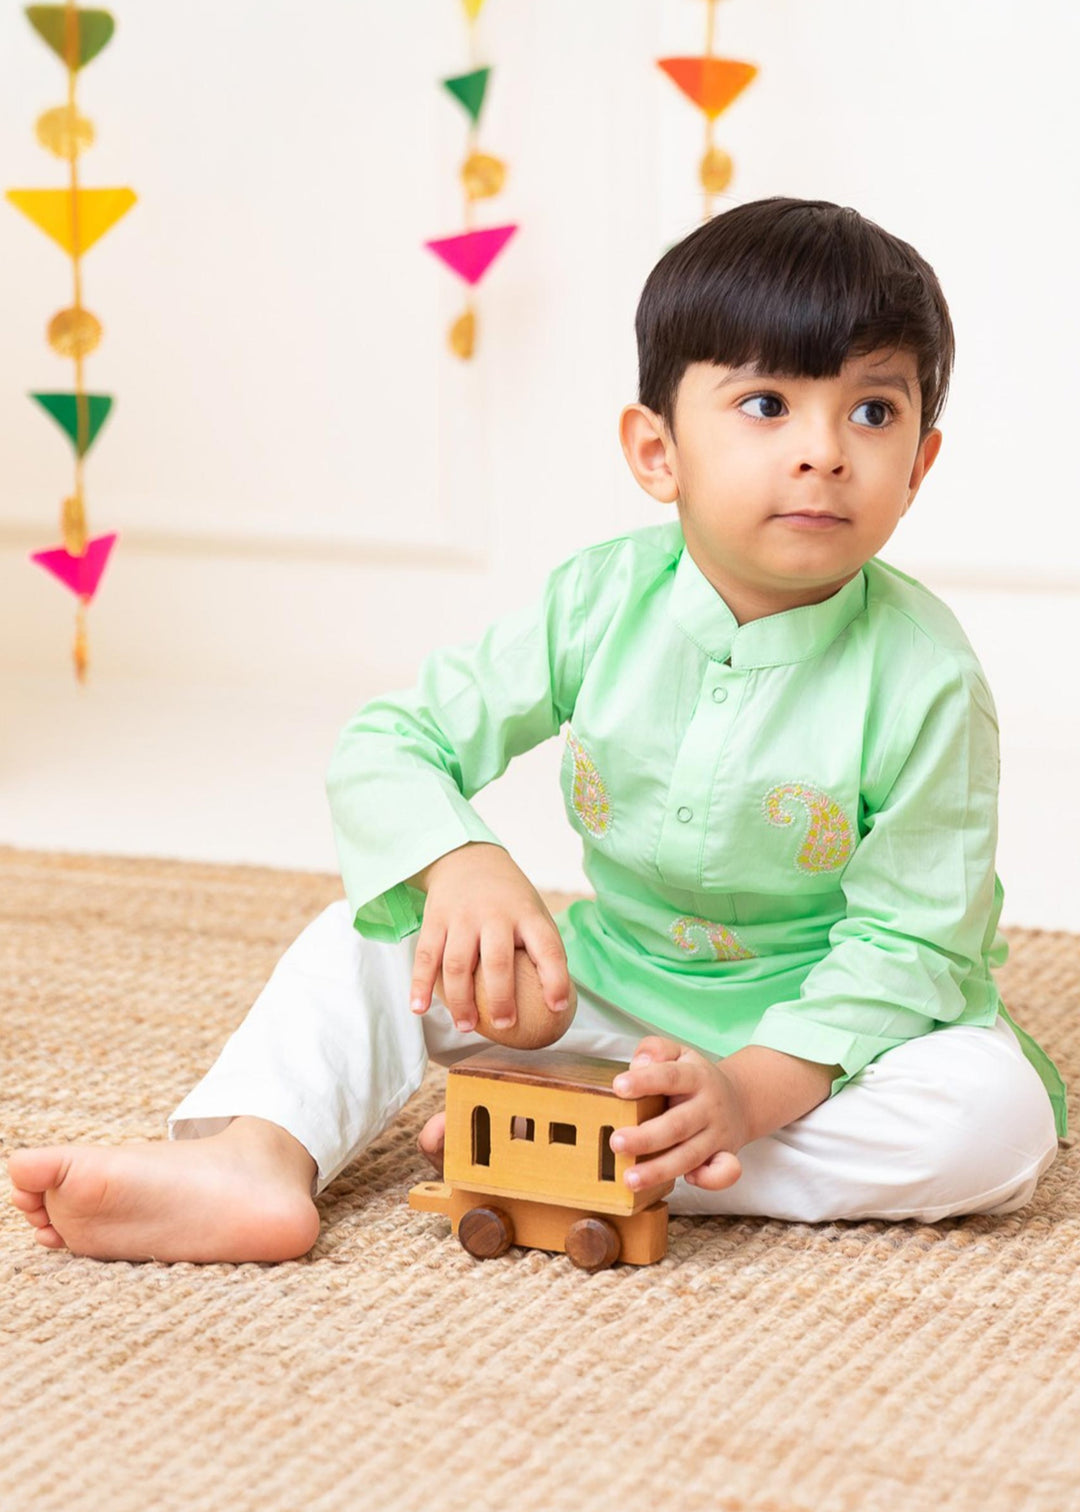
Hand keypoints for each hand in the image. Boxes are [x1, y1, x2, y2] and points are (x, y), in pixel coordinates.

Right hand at [407, 842, 572, 1034]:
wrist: (467, 857)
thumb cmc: (508, 899)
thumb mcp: (532, 911)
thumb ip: (542, 948)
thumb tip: (556, 1002)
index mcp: (526, 914)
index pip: (547, 947)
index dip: (555, 978)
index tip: (557, 1007)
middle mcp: (494, 914)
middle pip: (497, 961)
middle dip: (501, 998)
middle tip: (504, 1025)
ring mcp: (462, 916)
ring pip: (457, 964)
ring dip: (460, 1000)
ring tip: (466, 1026)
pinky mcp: (435, 919)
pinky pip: (426, 956)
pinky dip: (420, 985)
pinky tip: (419, 1008)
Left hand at [610, 1037, 747, 1191]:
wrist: (741, 1099)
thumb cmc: (695, 1077)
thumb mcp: (678, 1053)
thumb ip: (656, 1049)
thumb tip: (638, 1064)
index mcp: (695, 1077)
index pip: (670, 1077)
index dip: (645, 1081)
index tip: (618, 1087)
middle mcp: (708, 1106)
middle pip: (678, 1124)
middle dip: (646, 1137)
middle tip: (616, 1142)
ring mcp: (718, 1134)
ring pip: (690, 1155)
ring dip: (660, 1169)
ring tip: (629, 1179)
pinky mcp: (725, 1156)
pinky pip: (723, 1173)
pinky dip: (709, 1181)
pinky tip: (686, 1181)